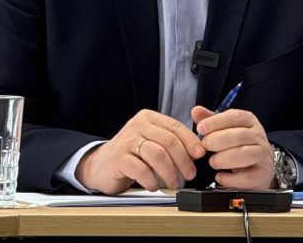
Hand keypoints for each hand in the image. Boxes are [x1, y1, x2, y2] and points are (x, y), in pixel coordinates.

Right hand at [74, 109, 206, 193]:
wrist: (102, 165)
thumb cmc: (132, 154)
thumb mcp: (152, 141)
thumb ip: (172, 141)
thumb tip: (199, 150)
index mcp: (148, 118)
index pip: (175, 127)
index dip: (191, 142)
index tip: (200, 155)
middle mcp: (137, 125)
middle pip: (169, 141)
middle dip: (183, 161)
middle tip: (189, 175)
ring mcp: (126, 141)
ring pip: (157, 154)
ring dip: (170, 173)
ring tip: (173, 184)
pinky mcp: (118, 158)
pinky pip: (142, 170)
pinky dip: (152, 181)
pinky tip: (153, 185)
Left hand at [190, 105, 273, 189]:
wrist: (259, 167)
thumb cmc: (238, 145)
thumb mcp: (226, 129)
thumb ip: (211, 120)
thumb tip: (196, 111)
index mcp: (249, 121)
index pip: (234, 117)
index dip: (215, 122)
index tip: (200, 128)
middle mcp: (259, 137)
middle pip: (238, 136)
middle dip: (217, 141)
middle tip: (204, 146)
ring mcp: (263, 156)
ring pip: (244, 155)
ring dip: (223, 159)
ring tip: (212, 162)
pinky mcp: (262, 175)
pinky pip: (246, 177)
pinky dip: (230, 178)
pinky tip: (220, 177)